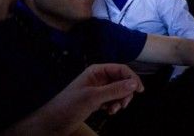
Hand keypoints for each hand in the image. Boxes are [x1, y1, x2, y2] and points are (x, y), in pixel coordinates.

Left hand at [8, 64, 143, 135]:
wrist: (52, 123)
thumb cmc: (70, 106)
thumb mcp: (93, 97)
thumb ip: (114, 90)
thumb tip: (134, 84)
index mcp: (97, 71)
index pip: (121, 69)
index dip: (132, 78)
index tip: (140, 90)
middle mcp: (99, 78)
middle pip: (122, 80)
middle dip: (125, 92)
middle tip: (124, 105)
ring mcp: (98, 89)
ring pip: (118, 91)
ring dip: (119, 100)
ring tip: (113, 110)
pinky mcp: (97, 100)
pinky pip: (112, 99)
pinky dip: (114, 105)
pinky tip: (109, 112)